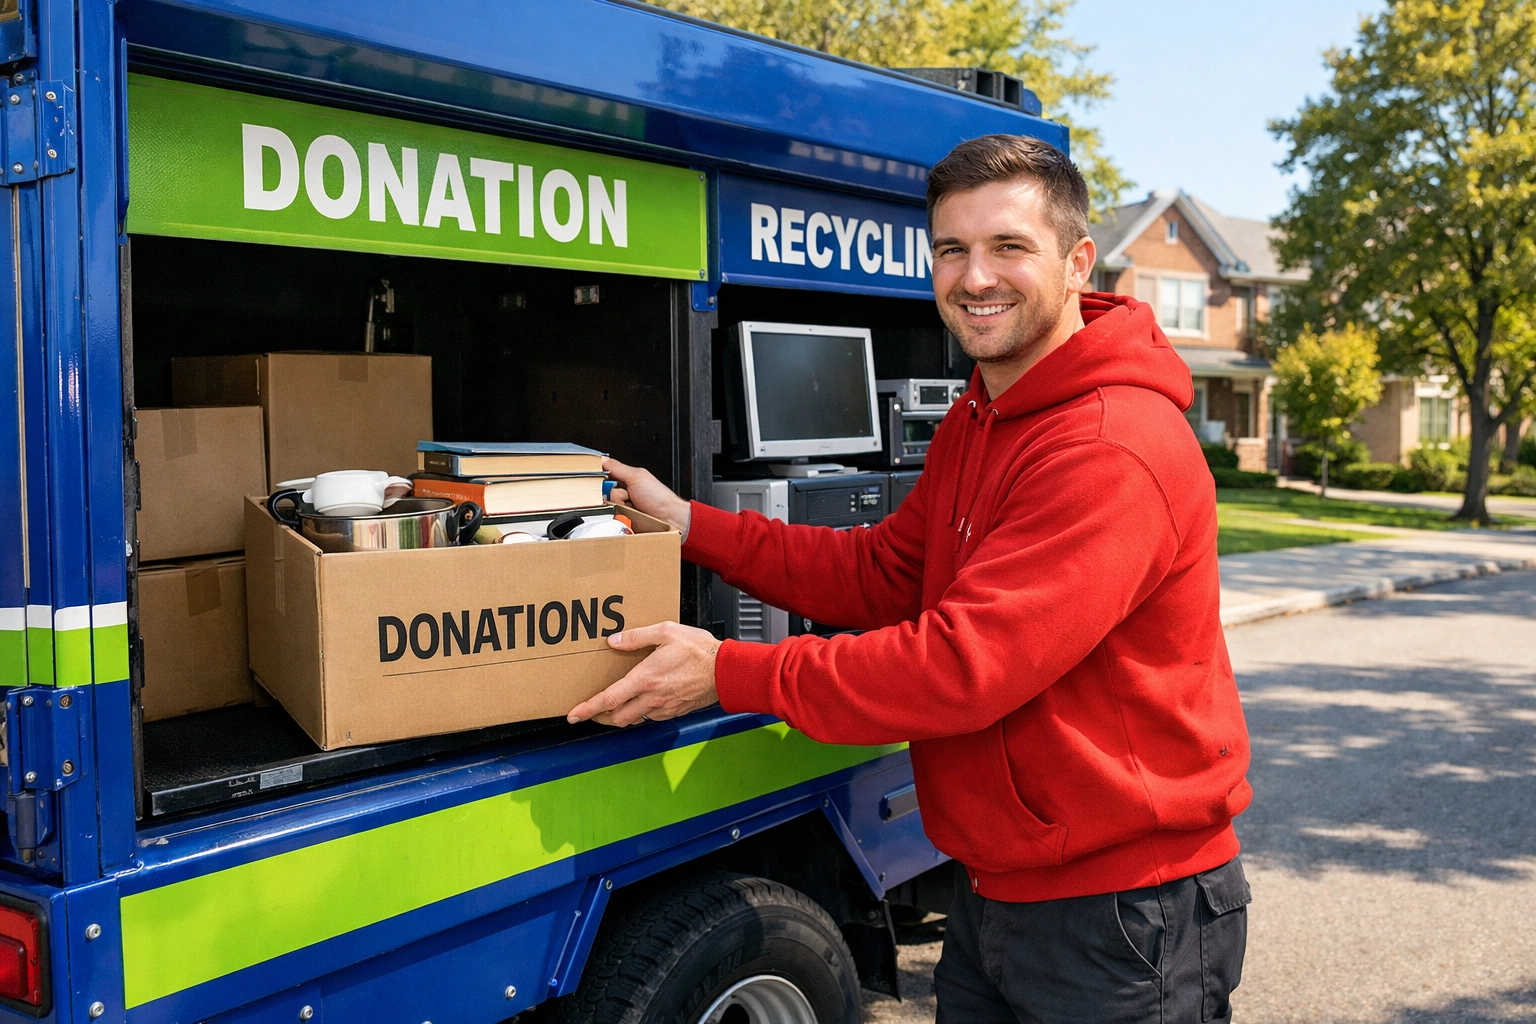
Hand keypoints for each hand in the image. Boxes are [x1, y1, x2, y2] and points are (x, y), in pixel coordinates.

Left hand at [568, 622, 721, 726]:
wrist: (726, 671)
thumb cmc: (700, 651)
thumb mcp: (667, 632)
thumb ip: (637, 637)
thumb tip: (614, 641)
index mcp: (645, 679)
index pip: (609, 699)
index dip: (588, 709)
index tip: (574, 715)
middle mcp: (652, 697)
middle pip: (617, 717)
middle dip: (599, 717)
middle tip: (589, 712)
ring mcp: (664, 707)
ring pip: (633, 719)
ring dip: (619, 716)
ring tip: (612, 707)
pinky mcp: (674, 711)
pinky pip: (651, 717)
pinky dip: (639, 713)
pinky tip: (640, 702)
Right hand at [604, 457, 690, 535]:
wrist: (670, 519)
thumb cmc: (660, 497)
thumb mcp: (637, 477)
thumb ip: (618, 467)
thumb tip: (602, 460)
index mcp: (625, 479)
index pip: (603, 476)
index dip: (600, 479)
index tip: (603, 482)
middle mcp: (622, 494)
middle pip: (603, 494)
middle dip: (615, 496)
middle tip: (628, 496)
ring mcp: (622, 509)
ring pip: (606, 508)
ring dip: (619, 508)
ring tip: (633, 509)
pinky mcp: (623, 522)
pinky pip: (611, 521)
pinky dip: (619, 519)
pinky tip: (631, 517)